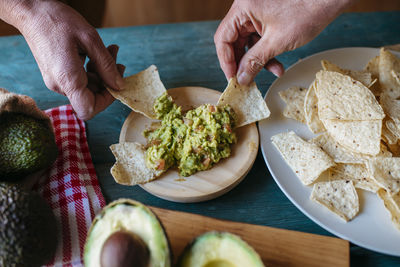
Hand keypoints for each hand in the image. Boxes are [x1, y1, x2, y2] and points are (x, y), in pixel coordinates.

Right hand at [14, 1, 124, 119]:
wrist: (31, 12)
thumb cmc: (57, 20)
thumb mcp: (90, 39)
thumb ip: (106, 65)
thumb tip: (119, 86)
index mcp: (67, 79)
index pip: (88, 109)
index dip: (106, 101)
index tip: (116, 83)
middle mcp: (60, 85)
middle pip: (91, 98)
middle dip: (108, 81)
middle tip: (117, 60)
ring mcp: (57, 81)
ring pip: (88, 88)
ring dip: (103, 73)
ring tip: (110, 51)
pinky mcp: (57, 76)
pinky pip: (80, 80)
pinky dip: (92, 70)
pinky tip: (98, 53)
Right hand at [214, 0, 351, 84]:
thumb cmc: (307, 10)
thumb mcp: (278, 41)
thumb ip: (255, 61)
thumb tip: (241, 78)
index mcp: (243, 8)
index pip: (223, 38)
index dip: (226, 61)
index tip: (232, 78)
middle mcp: (246, 8)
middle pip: (234, 41)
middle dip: (244, 62)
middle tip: (248, 79)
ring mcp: (256, 12)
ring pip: (248, 42)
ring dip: (259, 59)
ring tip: (273, 71)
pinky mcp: (266, 16)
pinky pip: (259, 38)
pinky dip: (267, 52)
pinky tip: (277, 64)